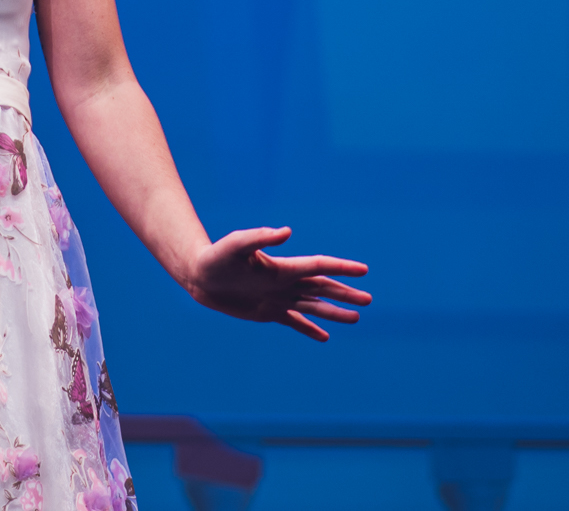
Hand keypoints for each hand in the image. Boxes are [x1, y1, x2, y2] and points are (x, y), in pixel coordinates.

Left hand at [184, 226, 370, 341]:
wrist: (200, 275)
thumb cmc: (216, 256)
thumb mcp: (236, 245)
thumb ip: (260, 238)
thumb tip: (286, 232)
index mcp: (282, 267)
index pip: (319, 267)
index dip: (342, 268)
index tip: (363, 270)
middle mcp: (284, 282)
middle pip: (322, 288)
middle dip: (345, 293)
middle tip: (369, 299)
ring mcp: (277, 297)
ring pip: (312, 306)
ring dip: (333, 312)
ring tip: (356, 318)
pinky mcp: (267, 312)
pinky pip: (294, 322)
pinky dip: (309, 329)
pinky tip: (325, 336)